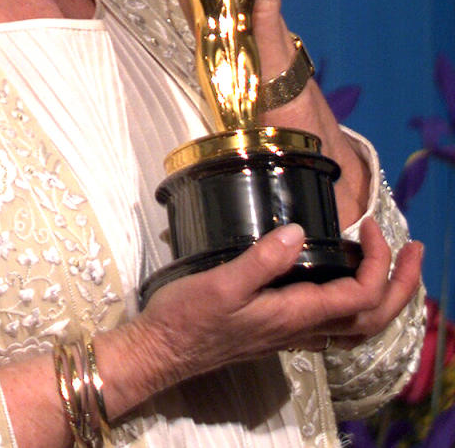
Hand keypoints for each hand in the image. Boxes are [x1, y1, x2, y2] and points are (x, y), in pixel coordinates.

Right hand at [109, 219, 422, 406]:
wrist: (163, 351)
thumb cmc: (188, 316)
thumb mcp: (221, 283)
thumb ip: (261, 260)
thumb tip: (299, 231)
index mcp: (295, 315)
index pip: (361, 296)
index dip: (377, 263)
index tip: (367, 226)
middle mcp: (303, 329)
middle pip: (373, 317)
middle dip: (403, 285)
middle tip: (414, 248)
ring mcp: (293, 333)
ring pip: (358, 324)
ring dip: (386, 297)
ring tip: (393, 265)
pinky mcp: (280, 329)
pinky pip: (337, 323)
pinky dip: (357, 303)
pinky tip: (343, 281)